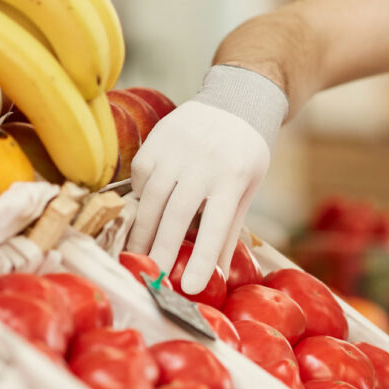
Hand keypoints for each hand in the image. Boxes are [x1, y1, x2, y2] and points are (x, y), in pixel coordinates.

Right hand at [126, 100, 267, 293]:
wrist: (237, 101)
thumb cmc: (245, 155)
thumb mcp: (248, 190)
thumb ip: (228, 229)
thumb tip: (215, 274)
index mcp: (234, 177)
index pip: (216, 226)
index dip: (203, 258)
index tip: (193, 288)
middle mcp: (204, 162)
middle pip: (176, 215)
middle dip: (162, 251)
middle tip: (154, 278)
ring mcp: (176, 149)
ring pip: (151, 199)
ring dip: (143, 232)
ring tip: (140, 257)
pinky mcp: (156, 141)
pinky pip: (141, 179)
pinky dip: (141, 201)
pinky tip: (144, 215)